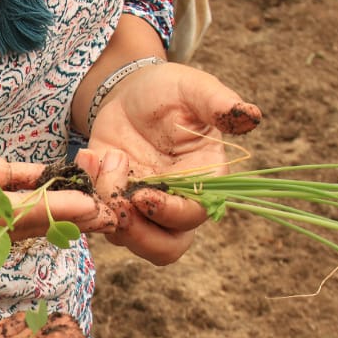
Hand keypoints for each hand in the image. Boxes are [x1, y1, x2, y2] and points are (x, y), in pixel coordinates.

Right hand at [0, 105, 114, 260]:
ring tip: (91, 200)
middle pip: (10, 230)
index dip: (53, 210)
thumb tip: (6, 176)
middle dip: (60, 217)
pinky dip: (15, 206)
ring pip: (1, 225)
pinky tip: (45, 192)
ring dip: (43, 213)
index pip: (5, 220)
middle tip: (111, 206)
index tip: (93, 206)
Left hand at [80, 62, 261, 263]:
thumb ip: (219, 103)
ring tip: (98, 163)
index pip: (192, 216)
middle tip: (117, 207)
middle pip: (163, 248)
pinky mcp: (109, 200)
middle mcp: (173, 202)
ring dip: (106, 211)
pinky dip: (85, 195)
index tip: (144, 195)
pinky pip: (96, 216)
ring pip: (125, 237)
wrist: (132, 94)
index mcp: (203, 181)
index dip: (169, 214)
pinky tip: (87, 156)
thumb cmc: (170, 91)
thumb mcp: (194, 89)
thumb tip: (252, 117)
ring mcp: (138, 206)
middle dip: (138, 235)